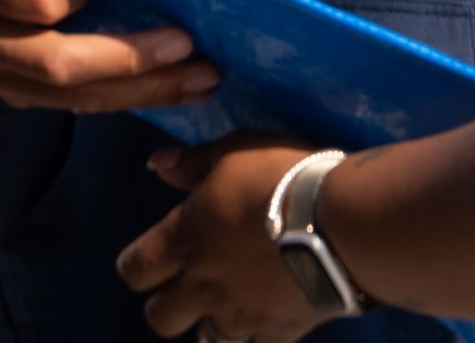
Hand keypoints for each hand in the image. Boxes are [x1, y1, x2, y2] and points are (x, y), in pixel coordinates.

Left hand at [120, 136, 327, 341]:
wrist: (340, 224)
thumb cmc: (280, 177)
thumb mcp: (235, 151)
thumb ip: (192, 163)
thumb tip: (155, 164)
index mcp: (185, 239)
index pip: (134, 269)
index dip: (137, 266)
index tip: (152, 257)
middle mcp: (203, 285)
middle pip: (159, 318)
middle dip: (168, 305)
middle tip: (191, 284)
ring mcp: (239, 315)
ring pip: (206, 339)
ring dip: (212, 324)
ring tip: (230, 305)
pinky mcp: (277, 333)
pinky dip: (259, 337)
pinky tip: (270, 320)